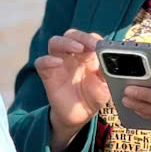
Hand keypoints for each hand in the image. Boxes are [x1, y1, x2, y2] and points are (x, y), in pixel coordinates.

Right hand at [33, 29, 114, 151]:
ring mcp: (59, 63)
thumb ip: (107, 71)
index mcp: (87, 55)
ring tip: (77, 49)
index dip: (92, 38)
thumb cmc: (94, 97)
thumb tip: (109, 58)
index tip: (99, 46)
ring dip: (66, 42)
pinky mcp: (48, 74)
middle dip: (80, 37)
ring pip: (55, 42)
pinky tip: (57, 63)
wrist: (81, 115)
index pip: (87, 38)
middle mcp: (72, 55)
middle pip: (70, 35)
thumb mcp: (106, 85)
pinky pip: (41, 62)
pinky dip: (48, 59)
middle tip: (89, 45)